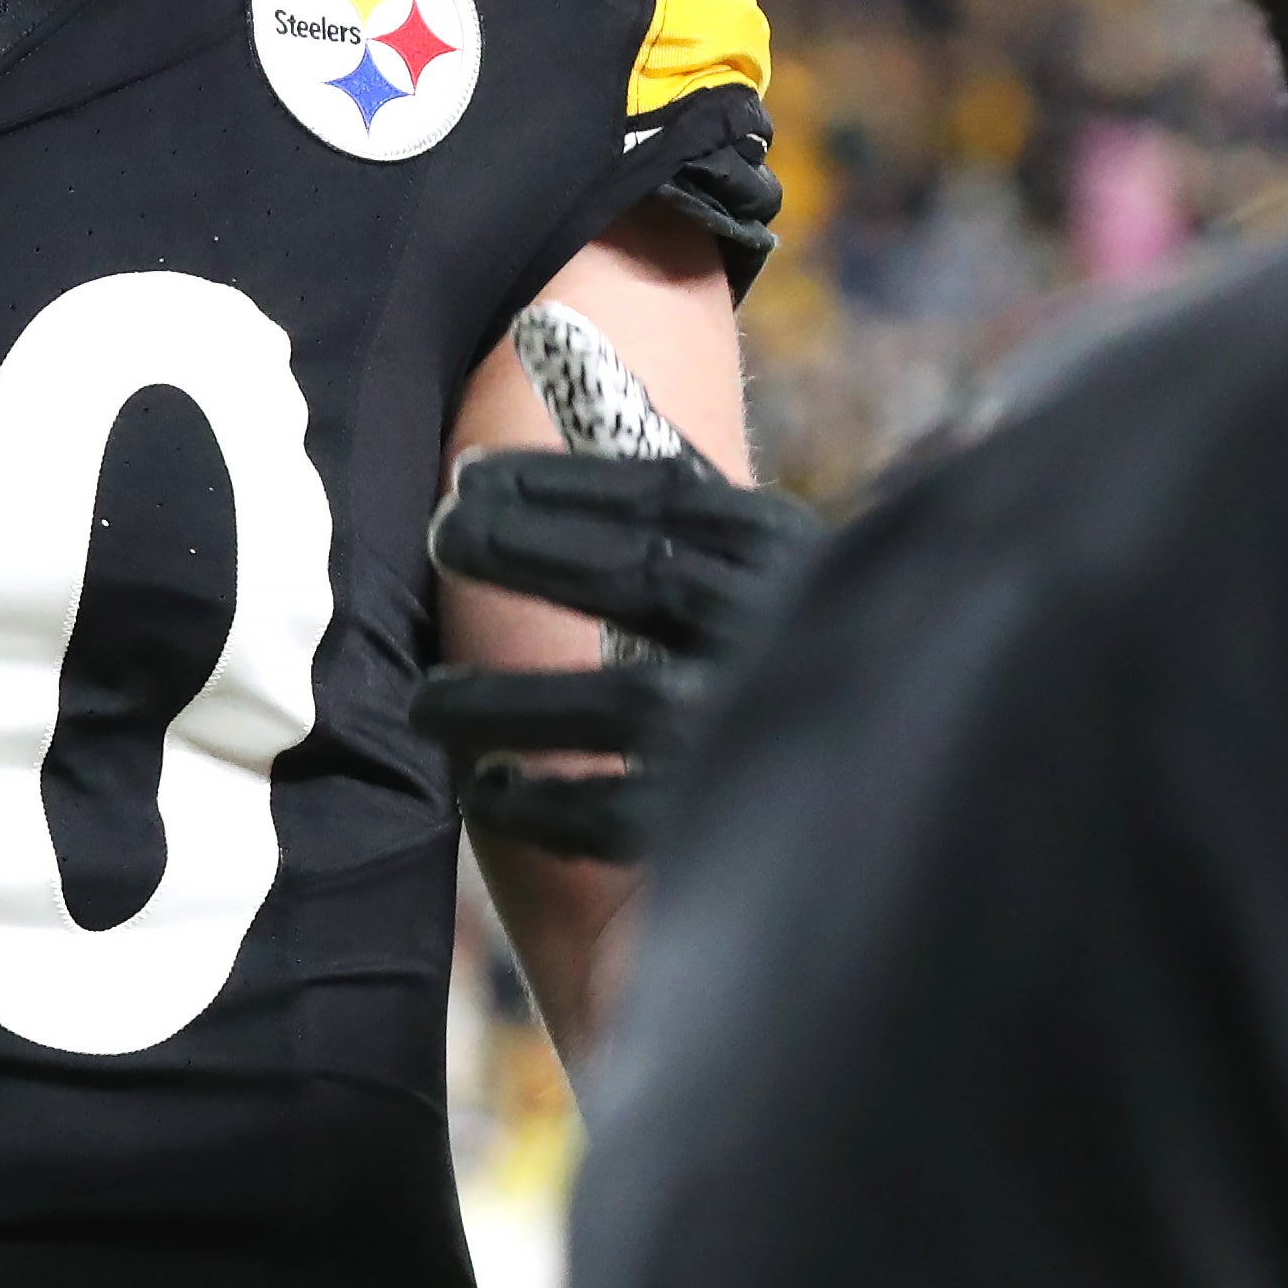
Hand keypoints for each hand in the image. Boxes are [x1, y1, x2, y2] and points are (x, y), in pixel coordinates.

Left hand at [414, 448, 819, 859]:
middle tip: (441, 538)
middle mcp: (798, 644)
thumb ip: (669, 521)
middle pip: (644, 576)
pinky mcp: (745, 835)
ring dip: (505, 698)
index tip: (472, 474)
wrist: (863, 840)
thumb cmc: (764, 683)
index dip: (560, 480)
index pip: (674, 496)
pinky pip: (623, 815)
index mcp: (799, 567)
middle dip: (524, 549)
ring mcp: (774, 740)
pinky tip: (488, 791)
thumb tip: (529, 446)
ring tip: (424, 701)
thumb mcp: (744, 582)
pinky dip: (541, 801)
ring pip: (629, 701)